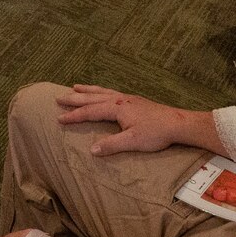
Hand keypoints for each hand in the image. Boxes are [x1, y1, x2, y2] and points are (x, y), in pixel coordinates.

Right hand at [55, 84, 207, 155]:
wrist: (177, 123)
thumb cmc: (156, 133)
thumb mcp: (132, 141)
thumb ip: (111, 145)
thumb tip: (91, 150)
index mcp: (116, 108)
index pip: (90, 111)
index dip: (74, 116)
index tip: (58, 119)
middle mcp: (119, 99)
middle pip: (92, 98)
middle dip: (74, 98)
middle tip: (58, 98)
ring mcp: (126, 98)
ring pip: (101, 92)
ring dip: (87, 90)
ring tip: (75, 86)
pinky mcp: (133, 100)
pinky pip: (110, 92)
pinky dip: (100, 90)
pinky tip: (101, 93)